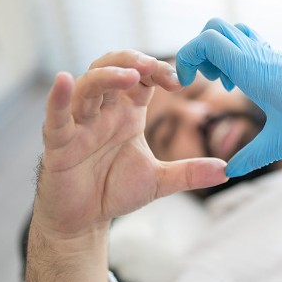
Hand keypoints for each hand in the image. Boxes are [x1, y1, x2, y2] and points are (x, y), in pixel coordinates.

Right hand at [34, 50, 227, 238]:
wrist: (85, 220)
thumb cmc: (115, 190)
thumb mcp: (159, 180)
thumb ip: (189, 172)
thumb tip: (227, 171)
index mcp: (126, 113)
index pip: (142, 79)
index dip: (158, 72)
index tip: (180, 80)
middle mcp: (103, 112)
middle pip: (112, 70)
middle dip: (132, 62)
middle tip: (153, 66)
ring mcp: (80, 124)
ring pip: (88, 87)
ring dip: (106, 76)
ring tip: (129, 74)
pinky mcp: (59, 143)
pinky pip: (55, 117)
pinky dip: (58, 98)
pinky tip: (63, 80)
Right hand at [176, 18, 281, 176]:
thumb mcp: (280, 143)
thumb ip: (250, 158)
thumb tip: (227, 173)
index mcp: (252, 69)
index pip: (207, 40)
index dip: (187, 57)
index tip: (187, 84)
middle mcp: (256, 54)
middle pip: (213, 28)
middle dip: (199, 52)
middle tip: (208, 82)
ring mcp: (266, 53)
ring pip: (229, 31)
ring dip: (216, 52)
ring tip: (225, 83)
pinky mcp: (275, 57)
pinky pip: (245, 41)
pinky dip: (233, 55)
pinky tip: (243, 83)